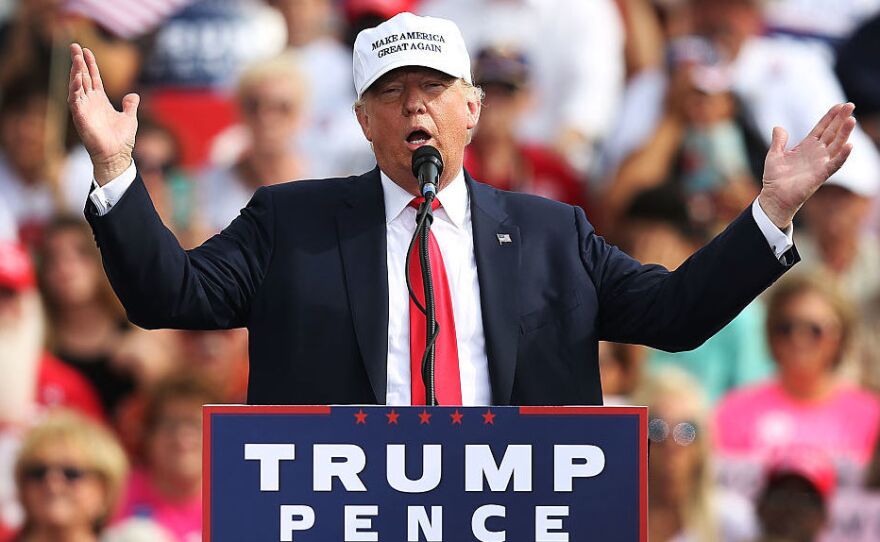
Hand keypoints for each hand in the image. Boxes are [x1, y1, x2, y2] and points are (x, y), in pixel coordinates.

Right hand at [67, 43, 139, 184]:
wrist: (116, 155)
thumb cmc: (121, 140)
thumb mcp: (129, 117)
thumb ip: (130, 105)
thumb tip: (133, 94)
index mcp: (100, 100)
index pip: (93, 78)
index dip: (90, 64)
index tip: (86, 50)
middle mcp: (90, 102)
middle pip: (82, 77)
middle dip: (78, 62)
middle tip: (74, 46)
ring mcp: (84, 109)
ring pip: (77, 86)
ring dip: (75, 71)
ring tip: (75, 57)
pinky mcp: (80, 117)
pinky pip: (75, 100)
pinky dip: (75, 89)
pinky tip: (77, 78)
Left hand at [758, 103, 855, 228]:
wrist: (774, 197)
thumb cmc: (774, 178)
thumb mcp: (774, 155)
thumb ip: (778, 141)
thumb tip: (778, 127)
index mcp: (806, 147)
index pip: (821, 128)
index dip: (830, 117)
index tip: (839, 105)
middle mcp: (816, 153)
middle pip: (832, 133)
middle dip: (841, 119)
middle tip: (851, 105)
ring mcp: (820, 163)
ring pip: (836, 145)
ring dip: (844, 133)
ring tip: (851, 120)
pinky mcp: (821, 175)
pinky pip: (835, 164)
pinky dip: (843, 155)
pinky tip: (849, 145)